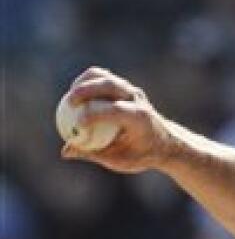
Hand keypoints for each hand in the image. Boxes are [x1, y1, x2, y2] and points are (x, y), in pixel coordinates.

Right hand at [59, 67, 177, 173]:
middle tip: (68, 103)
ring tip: (69, 97)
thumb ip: (94, 154)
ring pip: (105, 77)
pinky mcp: (124, 86)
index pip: (117, 110)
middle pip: (109, 86)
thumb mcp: (121, 161)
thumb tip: (66, 151)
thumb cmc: (141, 154)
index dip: (96, 114)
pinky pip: (102, 77)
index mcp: (140, 119)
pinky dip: (86, 81)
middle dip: (86, 91)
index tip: (78, 124)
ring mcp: (131, 90)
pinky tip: (74, 93)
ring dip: (83, 83)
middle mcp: (137, 100)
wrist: (164, 142)